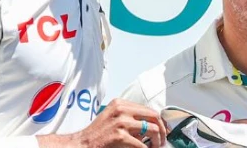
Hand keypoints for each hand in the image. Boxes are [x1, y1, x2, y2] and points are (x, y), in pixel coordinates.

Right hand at [42, 98, 167, 147]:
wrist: (82, 144)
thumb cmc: (98, 134)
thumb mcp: (113, 118)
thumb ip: (130, 117)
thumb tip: (151, 125)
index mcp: (120, 103)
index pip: (148, 109)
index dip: (159, 121)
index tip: (163, 130)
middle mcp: (121, 109)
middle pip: (153, 116)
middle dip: (162, 130)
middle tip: (162, 141)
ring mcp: (121, 122)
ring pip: (152, 129)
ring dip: (157, 141)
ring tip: (155, 147)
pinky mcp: (120, 136)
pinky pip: (142, 145)